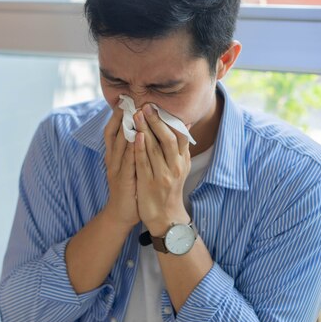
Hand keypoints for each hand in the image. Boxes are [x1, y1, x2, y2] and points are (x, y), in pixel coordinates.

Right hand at [102, 105, 139, 229]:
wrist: (122, 214)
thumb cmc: (129, 188)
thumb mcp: (129, 166)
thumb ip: (133, 150)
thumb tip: (141, 132)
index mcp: (113, 155)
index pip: (112, 130)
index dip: (116, 115)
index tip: (123, 100)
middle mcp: (112, 159)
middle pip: (113, 133)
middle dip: (119, 116)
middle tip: (127, 100)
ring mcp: (115, 169)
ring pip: (119, 144)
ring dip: (126, 128)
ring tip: (133, 112)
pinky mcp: (123, 180)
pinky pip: (128, 161)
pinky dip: (133, 148)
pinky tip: (140, 137)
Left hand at [133, 104, 190, 235]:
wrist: (165, 216)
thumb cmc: (170, 188)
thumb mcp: (180, 166)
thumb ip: (180, 147)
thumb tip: (185, 123)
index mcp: (182, 160)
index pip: (179, 135)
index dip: (169, 119)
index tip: (158, 105)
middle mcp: (176, 166)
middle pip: (168, 138)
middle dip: (156, 120)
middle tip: (146, 105)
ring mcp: (163, 175)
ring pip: (155, 148)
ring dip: (146, 129)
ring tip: (137, 114)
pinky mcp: (150, 183)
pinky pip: (144, 163)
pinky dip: (140, 148)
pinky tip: (135, 136)